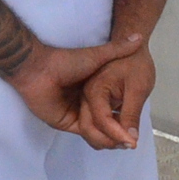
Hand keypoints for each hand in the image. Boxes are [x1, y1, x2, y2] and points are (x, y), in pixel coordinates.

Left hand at [6, 31, 143, 144]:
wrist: (39, 69)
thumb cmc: (66, 61)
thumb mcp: (97, 55)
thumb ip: (117, 49)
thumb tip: (138, 38)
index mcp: (94, 90)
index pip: (114, 108)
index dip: (127, 115)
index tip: (139, 122)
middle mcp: (87, 104)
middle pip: (108, 124)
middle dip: (121, 132)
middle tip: (133, 139)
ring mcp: (77, 114)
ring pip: (98, 132)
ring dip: (111, 138)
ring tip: (125, 141)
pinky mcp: (67, 123)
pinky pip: (87, 134)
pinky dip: (99, 138)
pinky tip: (111, 140)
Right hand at [76, 44, 155, 150]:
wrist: (133, 50)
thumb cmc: (135, 64)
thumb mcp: (138, 89)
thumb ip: (131, 114)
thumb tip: (131, 138)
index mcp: (94, 90)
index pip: (101, 121)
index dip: (118, 135)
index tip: (133, 144)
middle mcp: (85, 96)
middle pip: (88, 128)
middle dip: (109, 141)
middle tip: (130, 144)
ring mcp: (86, 99)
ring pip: (89, 128)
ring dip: (107, 138)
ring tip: (128, 138)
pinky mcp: (92, 102)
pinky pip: (94, 122)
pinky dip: (107, 130)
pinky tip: (122, 129)